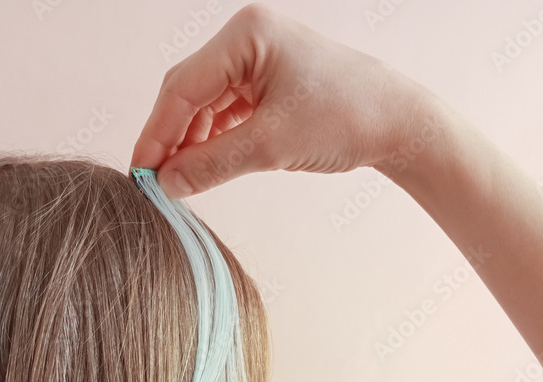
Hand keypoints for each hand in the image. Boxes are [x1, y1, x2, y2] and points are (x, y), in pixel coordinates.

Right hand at [130, 3, 430, 198]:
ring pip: (206, 103)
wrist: (399, 124)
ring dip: (192, 140)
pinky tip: (205, 164)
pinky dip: (214, 137)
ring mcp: (259, 59)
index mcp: (246, 35)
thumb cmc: (347, 119)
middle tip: (156, 180)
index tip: (142, 171)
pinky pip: (228, 110)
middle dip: (172, 136)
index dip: (157, 132)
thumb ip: (212, 164)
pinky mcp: (269, 81)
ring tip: (180, 179)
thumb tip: (167, 183)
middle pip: (189, 91)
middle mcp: (248, 39)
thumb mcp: (272, 146)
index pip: (183, 86)